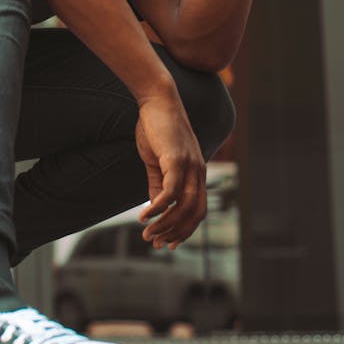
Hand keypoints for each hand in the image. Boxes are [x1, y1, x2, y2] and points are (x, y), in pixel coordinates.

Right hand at [135, 94, 206, 248]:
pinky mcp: (177, 159)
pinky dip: (159, 208)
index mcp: (197, 172)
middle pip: (194, 214)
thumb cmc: (156, 127)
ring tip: (147, 233)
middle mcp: (198, 172)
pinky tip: (144, 215)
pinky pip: (170, 192)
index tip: (169, 243)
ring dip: (165, 224)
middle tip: (155, 243)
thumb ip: (158, 182)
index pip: (198, 210)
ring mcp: (190, 166)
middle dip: (175, 233)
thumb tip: (155, 207)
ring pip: (183, 207)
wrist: (157, 99)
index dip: (185, 230)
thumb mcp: (157, 159)